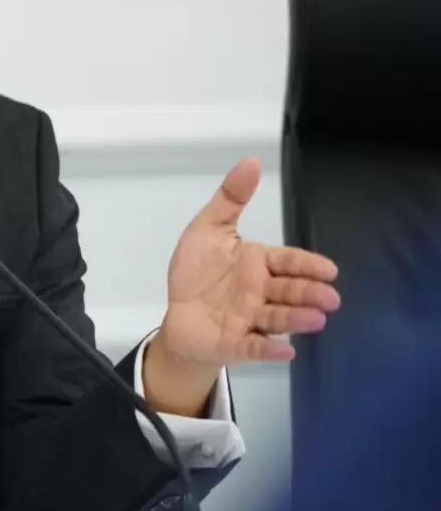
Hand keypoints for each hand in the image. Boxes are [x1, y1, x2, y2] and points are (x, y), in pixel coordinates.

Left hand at [159, 156, 340, 370]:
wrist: (179, 316)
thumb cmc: (197, 272)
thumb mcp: (208, 229)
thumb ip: (230, 198)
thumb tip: (251, 160)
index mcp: (257, 264)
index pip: (287, 262)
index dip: (306, 266)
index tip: (329, 269)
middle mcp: (260, 293)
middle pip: (288, 291)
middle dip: (309, 293)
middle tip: (330, 297)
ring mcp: (250, 320)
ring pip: (276, 318)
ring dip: (296, 319)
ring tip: (317, 319)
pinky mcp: (236, 344)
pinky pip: (253, 347)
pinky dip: (268, 349)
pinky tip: (285, 350)